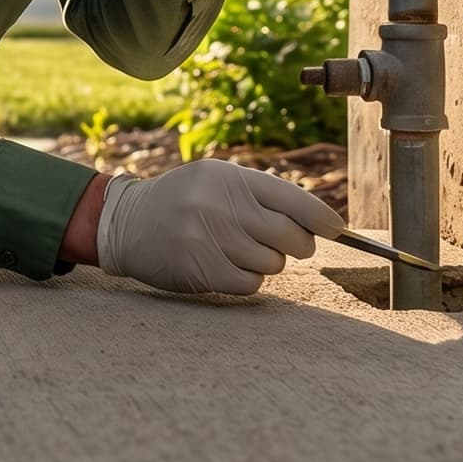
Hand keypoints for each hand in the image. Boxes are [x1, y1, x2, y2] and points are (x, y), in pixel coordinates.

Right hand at [93, 160, 342, 295]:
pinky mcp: (202, 270)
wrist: (127, 223)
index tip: (335, 229)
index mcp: (229, 177)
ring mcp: (209, 239)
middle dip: (297, 244)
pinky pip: (250, 283)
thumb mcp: (216, 179)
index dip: (321, 218)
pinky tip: (228, 265)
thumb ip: (261, 194)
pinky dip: (248, 278)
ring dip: (266, 262)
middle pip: (290, 236)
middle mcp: (220, 205)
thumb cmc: (183, 200)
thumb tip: (320, 222)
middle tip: (286, 244)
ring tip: (241, 250)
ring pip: (271, 263)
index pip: (293, 199)